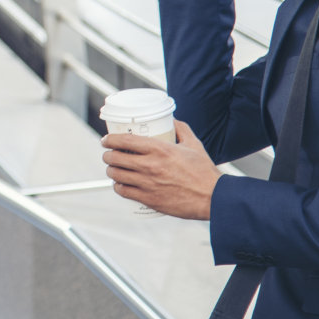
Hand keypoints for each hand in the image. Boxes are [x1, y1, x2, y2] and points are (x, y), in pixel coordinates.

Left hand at [101, 120, 220, 219]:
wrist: (212, 198)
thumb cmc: (204, 172)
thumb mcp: (194, 145)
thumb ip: (181, 129)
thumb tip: (172, 120)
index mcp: (159, 149)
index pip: (124, 141)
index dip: (110, 139)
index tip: (105, 139)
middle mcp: (150, 165)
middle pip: (115, 158)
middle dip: (108, 155)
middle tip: (109, 155)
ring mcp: (147, 183)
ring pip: (116, 175)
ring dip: (111, 171)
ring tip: (114, 169)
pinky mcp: (149, 199)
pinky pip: (124, 192)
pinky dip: (118, 187)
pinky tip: (120, 184)